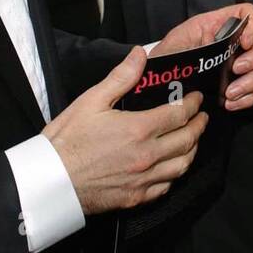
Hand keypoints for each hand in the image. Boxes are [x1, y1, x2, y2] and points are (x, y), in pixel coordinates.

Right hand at [44, 48, 207, 214]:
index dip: (192, 105)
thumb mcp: (91, 101)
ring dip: (192, 150)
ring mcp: (143, 179)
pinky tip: (172, 167)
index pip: (179, 114)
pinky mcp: (136, 198)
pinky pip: (166, 186)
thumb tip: (140, 54)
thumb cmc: (67, 140)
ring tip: (193, 140)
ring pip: (182, 166)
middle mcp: (147, 155)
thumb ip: (121, 77)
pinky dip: (175, 174)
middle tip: (202, 117)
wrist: (51, 182)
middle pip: (187, 140)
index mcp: (139, 128)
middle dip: (199, 126)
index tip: (197, 99)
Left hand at [151, 2, 252, 111]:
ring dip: (250, 83)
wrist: (162, 79)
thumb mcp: (174, 44)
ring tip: (230, 93)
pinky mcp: (240, 80)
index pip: (247, 13)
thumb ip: (192, 40)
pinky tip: (231, 102)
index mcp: (218, 23)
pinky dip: (247, 98)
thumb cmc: (168, 56)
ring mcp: (240, 60)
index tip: (245, 43)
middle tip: (237, 70)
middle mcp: (234, 40)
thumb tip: (211, 38)